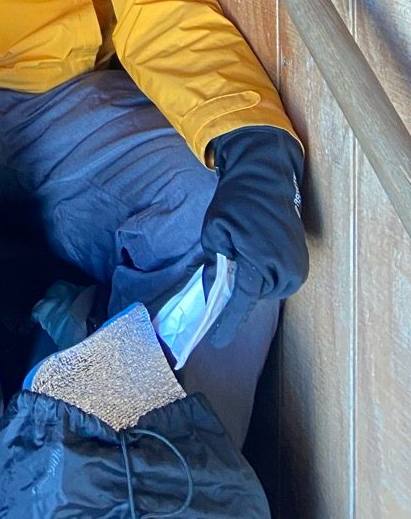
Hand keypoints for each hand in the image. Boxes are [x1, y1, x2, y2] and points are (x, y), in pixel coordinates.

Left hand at [201, 126, 308, 342]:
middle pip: (254, 295)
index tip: (215, 341)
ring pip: (267, 290)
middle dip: (238, 289)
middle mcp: (285, 267)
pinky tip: (255, 255)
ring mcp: (298, 266)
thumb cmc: (236, 200)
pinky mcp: (302, 262)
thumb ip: (215, 266)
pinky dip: (264, 274)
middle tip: (225, 266)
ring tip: (243, 252)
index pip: (242, 299)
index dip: (227, 321)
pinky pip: (278, 279)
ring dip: (252, 280)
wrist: (265, 177)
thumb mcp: (215, 231)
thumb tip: (215, 294)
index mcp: (260, 259)